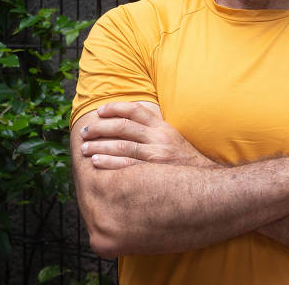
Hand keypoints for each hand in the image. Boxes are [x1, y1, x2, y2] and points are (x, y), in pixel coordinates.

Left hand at [79, 101, 215, 168]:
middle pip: (123, 127)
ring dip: (99, 146)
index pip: (136, 111)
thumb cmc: (183, 160)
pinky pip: (126, 165)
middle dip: (100, 128)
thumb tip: (129, 122)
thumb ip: (154, 130)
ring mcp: (156, 154)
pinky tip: (95, 162)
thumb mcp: (172, 138)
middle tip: (85, 132)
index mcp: (163, 127)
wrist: (203, 180)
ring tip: (84, 148)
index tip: (100, 112)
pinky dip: (108, 162)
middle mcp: (159, 138)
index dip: (115, 108)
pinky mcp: (153, 171)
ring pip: (121, 146)